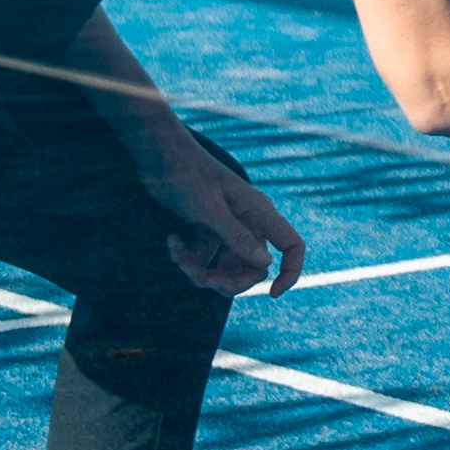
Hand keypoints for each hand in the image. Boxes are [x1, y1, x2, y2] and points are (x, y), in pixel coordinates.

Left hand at [148, 120, 305, 297]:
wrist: (158, 154)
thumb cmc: (186, 174)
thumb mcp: (209, 208)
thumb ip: (237, 236)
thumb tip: (265, 265)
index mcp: (259, 213)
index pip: (292, 246)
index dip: (290, 272)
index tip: (272, 295)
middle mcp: (248, 222)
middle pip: (253, 268)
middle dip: (227, 280)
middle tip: (201, 277)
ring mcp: (227, 227)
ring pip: (225, 268)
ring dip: (201, 271)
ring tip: (179, 256)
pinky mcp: (206, 230)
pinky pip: (205, 258)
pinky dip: (187, 257)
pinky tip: (172, 240)